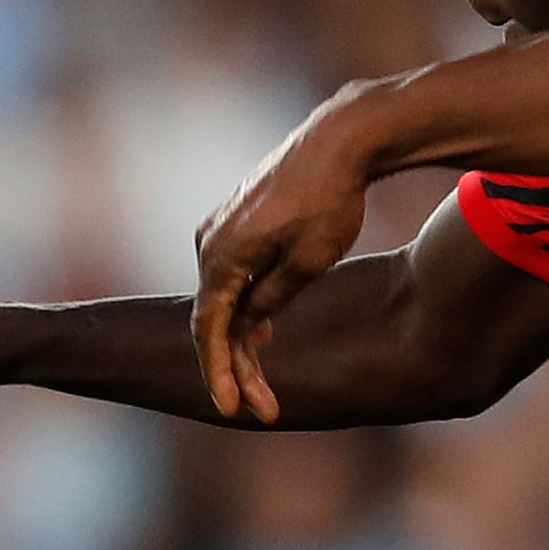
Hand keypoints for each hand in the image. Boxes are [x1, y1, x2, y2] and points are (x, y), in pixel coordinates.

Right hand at [193, 81, 407, 425]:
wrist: (340, 140)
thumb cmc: (330, 201)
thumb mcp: (309, 264)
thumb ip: (272, 300)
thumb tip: (247, 325)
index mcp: (221, 256)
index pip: (210, 330)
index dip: (220, 373)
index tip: (233, 409)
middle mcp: (209, 240)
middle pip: (216, 318)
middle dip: (238, 366)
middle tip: (265, 408)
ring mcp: (220, 227)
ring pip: (224, 297)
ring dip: (241, 339)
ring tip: (264, 382)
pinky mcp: (236, 219)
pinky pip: (232, 274)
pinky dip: (245, 307)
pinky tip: (262, 332)